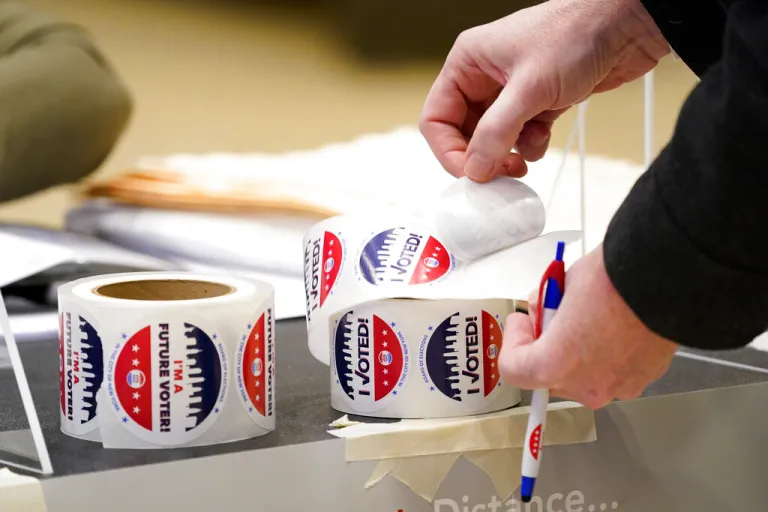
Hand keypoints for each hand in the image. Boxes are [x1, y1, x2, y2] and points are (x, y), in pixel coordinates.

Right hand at [419, 0, 668, 181]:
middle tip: (497, 175)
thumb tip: (474, 169)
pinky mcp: (538, 103)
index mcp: (467, 63)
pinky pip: (520, 137)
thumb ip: (496, 133)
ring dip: (506, 154)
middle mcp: (484, 77)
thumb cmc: (576, 32)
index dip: (449, 151)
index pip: (437, 119)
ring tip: (521, 159)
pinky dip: (530, 145)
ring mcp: (512, 92)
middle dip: (480, 157)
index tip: (470, 174)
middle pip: (463, 134)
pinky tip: (544, 135)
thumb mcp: (528, 88)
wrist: (627, 25)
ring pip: (493, 140)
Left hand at [499, 245, 678, 408]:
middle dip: (546, 347)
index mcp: (555, 365)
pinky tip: (614, 326)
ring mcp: (618, 387)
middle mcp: (585, 386)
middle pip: (549, 375)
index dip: (513, 342)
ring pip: (583, 375)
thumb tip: (545, 310)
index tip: (524, 321)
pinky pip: (613, 371)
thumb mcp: (563, 284)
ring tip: (588, 318)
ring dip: (577, 352)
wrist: (669, 278)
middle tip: (553, 316)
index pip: (513, 370)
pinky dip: (607, 354)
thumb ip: (546, 306)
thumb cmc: (611, 279)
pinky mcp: (645, 379)